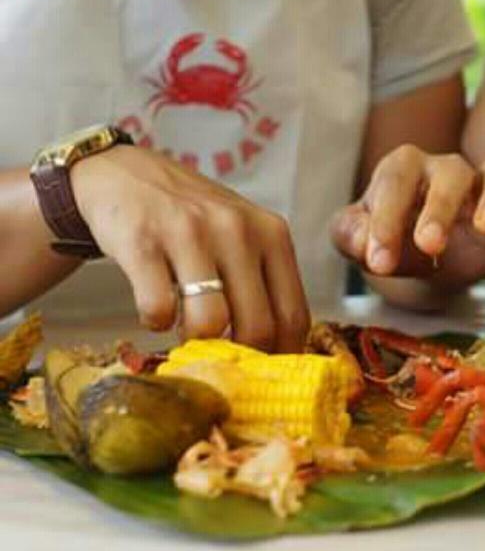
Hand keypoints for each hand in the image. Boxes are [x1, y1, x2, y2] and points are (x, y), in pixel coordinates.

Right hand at [71, 146, 308, 351]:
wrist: (124, 173)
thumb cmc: (193, 219)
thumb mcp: (243, 237)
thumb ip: (263, 284)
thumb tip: (276, 357)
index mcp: (272, 234)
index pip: (294, 315)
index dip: (283, 358)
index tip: (267, 377)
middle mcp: (238, 230)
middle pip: (258, 326)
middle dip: (240, 359)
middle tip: (222, 364)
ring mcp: (190, 233)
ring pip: (210, 323)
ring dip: (196, 343)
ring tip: (187, 333)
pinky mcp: (142, 241)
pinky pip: (158, 309)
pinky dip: (155, 322)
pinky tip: (155, 309)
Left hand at [331, 146, 484, 288]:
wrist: (427, 259)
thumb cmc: (394, 239)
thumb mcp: (360, 240)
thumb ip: (350, 235)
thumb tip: (363, 240)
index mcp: (404, 168)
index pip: (395, 182)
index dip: (385, 220)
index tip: (378, 262)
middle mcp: (447, 169)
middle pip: (451, 173)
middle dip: (439, 207)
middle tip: (428, 245)